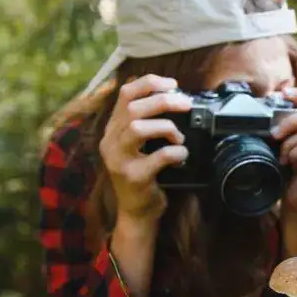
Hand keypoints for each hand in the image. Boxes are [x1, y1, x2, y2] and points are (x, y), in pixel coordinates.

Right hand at [99, 74, 192, 223]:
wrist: (137, 213)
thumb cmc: (144, 175)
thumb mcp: (139, 145)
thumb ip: (146, 122)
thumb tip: (173, 96)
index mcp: (113, 129)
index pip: (125, 93)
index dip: (149, 83)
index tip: (172, 84)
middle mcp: (111, 142)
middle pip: (133, 108)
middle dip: (164, 101)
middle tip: (186, 104)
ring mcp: (119, 160)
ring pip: (138, 128)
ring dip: (167, 128)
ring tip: (179, 138)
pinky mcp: (134, 177)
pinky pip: (158, 157)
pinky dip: (176, 152)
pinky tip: (182, 156)